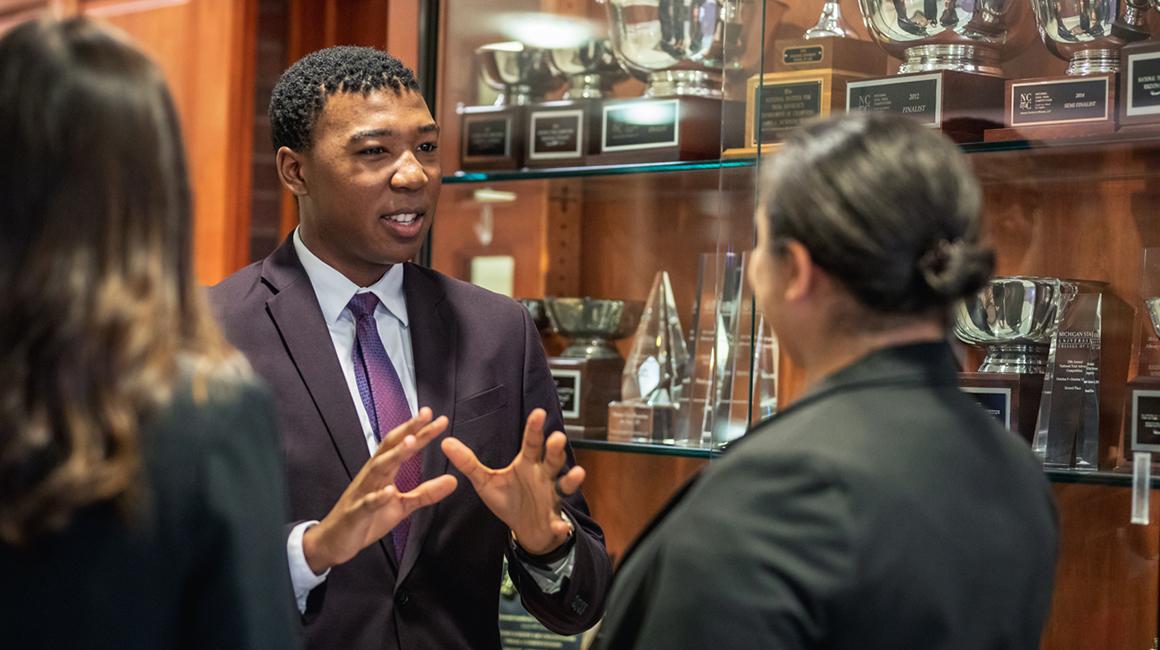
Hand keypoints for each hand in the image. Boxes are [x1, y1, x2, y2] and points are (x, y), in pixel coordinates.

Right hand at [302, 408, 457, 573]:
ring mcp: (363, 492)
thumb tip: (452, 481)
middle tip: (426, 415)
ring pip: (379, 468)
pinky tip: (389, 491)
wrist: (334, 541)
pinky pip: (368, 503)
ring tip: (412, 442)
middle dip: (408, 430)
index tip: (437, 419)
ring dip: (395, 454)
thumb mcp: (402, 506)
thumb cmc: (366, 519)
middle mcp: (372, 476)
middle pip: (390, 447)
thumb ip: (425, 493)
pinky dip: (378, 497)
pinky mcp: (357, 513)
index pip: (402, 445)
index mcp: (383, 472)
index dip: (420, 431)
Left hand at [441, 408, 583, 554]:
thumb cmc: (509, 500)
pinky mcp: (554, 519)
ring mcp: (552, 497)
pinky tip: (559, 526)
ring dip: (571, 479)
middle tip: (557, 438)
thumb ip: (469, 463)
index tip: (538, 413)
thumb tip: (445, 442)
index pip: (532, 443)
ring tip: (576, 473)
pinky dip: (560, 525)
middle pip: (553, 459)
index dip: (535, 429)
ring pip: (565, 484)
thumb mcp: (486, 482)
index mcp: (528, 464)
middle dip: (556, 449)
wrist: (526, 530)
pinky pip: (560, 522)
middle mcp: (544, 476)